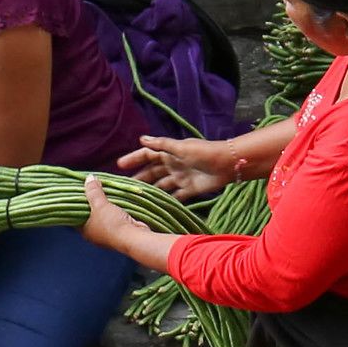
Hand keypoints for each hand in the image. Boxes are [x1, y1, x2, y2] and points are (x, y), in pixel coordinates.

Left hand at [78, 178, 175, 258]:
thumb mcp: (99, 204)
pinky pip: (114, 216)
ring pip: (104, 215)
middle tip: (93, 186)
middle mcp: (94, 234)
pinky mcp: (120, 231)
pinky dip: (115, 208)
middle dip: (92, 201)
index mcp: (84, 230)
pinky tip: (116, 198)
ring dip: (105, 204)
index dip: (76, 202)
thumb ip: (93, 191)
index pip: (75, 214)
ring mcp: (108, 234)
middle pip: (90, 213)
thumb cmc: (112, 224)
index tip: (78, 190)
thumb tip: (89, 178)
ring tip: (105, 189)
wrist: (133, 238)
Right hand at [118, 134, 234, 197]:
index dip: (134, 159)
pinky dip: (166, 201)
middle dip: (139, 178)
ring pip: (161, 185)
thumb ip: (162, 145)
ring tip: (136, 199)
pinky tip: (155, 207)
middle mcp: (173, 165)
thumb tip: (142, 139)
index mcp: (170, 153)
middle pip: (152, 172)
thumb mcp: (181, 147)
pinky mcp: (189, 189)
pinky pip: (174, 196)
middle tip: (125, 187)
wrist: (227, 164)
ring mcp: (180, 178)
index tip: (120, 165)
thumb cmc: (204, 152)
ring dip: (150, 191)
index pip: (148, 155)